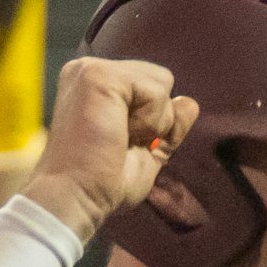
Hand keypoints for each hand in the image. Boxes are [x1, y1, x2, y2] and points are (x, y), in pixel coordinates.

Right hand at [23, 57, 199, 248]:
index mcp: (97, 84)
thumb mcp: (146, 152)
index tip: (124, 147)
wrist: (76, 197)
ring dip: (152, 122)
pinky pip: (155, 91)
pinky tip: (119, 135)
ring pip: (161, 83)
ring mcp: (92, 69)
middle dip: (155, 120)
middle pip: (160, 80)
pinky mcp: (98, 76)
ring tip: (118, 139)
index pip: (152, 87)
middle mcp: (90, 69)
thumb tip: (189, 102)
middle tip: (120, 144)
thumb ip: (168, 127)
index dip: (155, 122)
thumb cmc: (103, 183)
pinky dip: (149, 122)